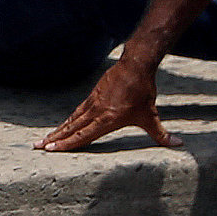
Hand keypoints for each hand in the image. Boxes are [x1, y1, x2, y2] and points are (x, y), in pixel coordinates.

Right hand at [38, 58, 172, 152]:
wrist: (135, 66)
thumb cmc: (143, 93)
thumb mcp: (151, 116)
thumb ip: (162, 134)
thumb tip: (179, 144)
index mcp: (107, 120)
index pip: (83, 135)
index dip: (67, 143)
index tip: (52, 149)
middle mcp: (96, 112)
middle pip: (71, 128)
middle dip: (54, 139)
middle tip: (38, 146)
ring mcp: (92, 103)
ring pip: (71, 120)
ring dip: (57, 130)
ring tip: (44, 139)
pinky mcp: (93, 96)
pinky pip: (77, 111)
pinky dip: (68, 120)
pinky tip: (63, 124)